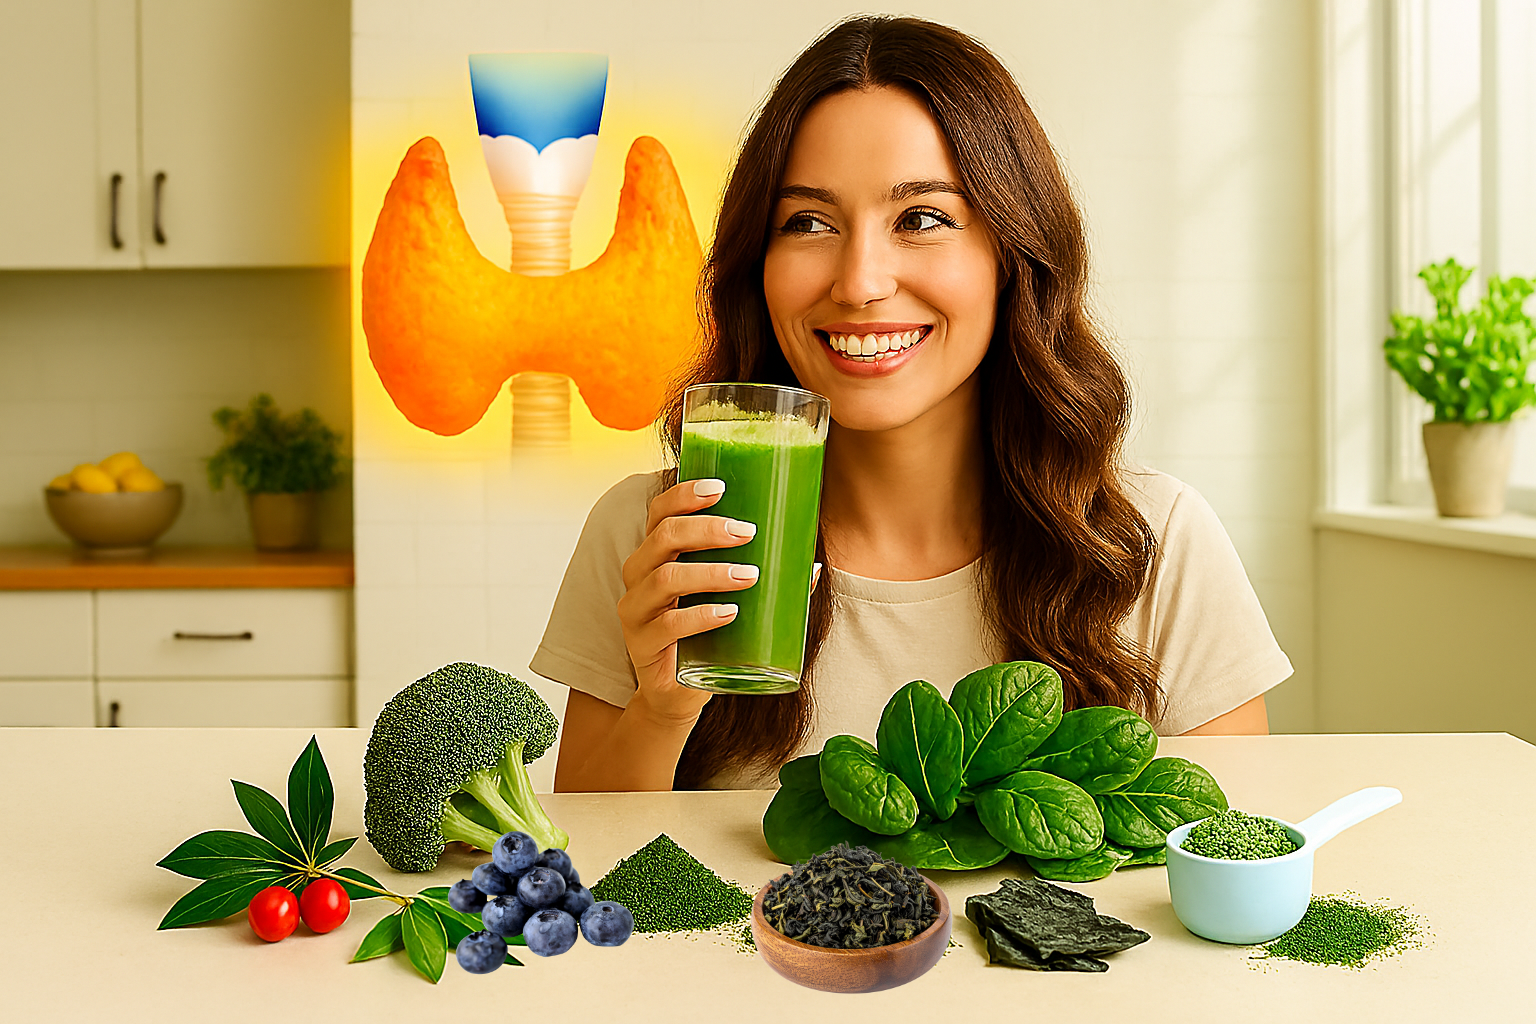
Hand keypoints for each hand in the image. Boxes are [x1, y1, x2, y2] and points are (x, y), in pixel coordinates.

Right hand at [617, 478, 758, 720]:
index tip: (721, 487)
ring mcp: (635, 609)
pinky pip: (668, 625)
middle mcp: (638, 574)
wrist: (676, 691)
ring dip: (711, 572)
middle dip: (708, 529)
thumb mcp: (726, 597)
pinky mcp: (641, 644)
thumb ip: (760, 579)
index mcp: (655, 553)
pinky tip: (729, 613)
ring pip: (666, 578)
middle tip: (748, 532)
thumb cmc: (704, 633)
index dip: (684, 494)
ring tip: (749, 575)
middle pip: (664, 536)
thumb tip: (813, 566)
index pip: (659, 511)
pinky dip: (701, 616)